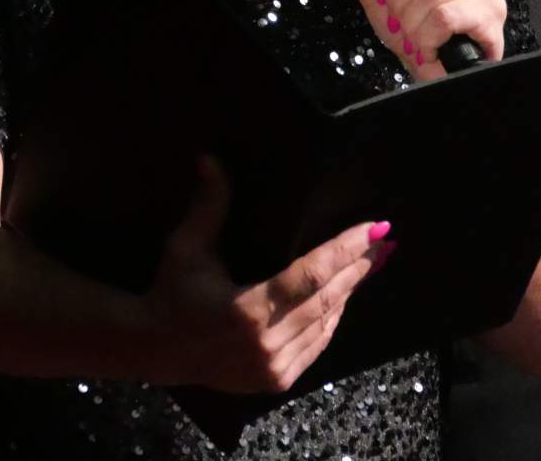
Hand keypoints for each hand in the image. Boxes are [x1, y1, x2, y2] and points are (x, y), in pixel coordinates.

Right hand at [141, 156, 388, 392]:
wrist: (154, 349)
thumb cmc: (171, 293)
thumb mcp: (186, 248)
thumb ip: (208, 205)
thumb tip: (210, 158)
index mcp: (248, 311)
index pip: (312, 274)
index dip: (347, 250)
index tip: (377, 228)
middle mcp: (267, 344)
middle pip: (329, 298)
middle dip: (360, 267)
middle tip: (386, 241)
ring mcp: (274, 368)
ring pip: (327, 323)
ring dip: (349, 292)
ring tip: (371, 263)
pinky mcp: (276, 381)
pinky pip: (316, 345)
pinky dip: (332, 319)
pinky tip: (343, 298)